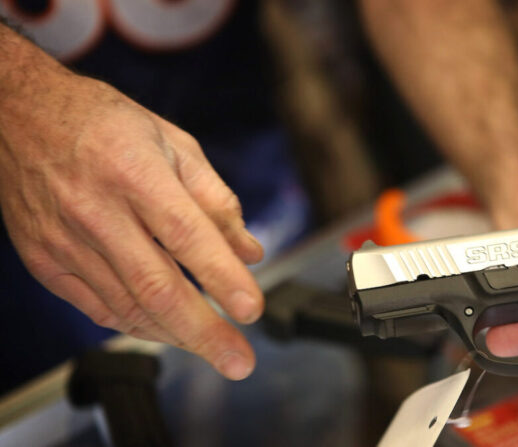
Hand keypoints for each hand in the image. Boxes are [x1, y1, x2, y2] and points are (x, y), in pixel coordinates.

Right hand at [0, 72, 263, 379]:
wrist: (19, 118)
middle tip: (239, 362)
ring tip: (214, 350)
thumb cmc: (105, 125)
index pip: (186, 235)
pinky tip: (169, 332)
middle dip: (204, 332)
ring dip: (176, 335)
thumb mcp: (173, 143)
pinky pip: (99, 308)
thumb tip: (248, 251)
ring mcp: (64, 241)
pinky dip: (139, 326)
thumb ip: (215, 200)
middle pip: (156, 287)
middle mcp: (96, 211)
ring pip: (128, 306)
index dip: (222, 277)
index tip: (252, 309)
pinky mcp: (45, 262)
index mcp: (134, 172)